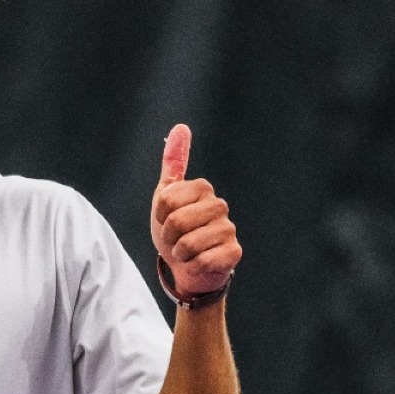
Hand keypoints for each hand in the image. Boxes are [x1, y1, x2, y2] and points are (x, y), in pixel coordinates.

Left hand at [151, 123, 239, 296]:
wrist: (186, 267)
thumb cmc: (175, 231)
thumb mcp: (166, 197)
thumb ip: (173, 164)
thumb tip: (181, 126)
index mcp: (202, 188)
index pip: (167, 200)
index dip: (160, 216)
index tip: (166, 219)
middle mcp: (219, 205)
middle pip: (177, 222)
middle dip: (169, 236)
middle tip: (176, 239)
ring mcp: (229, 229)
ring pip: (188, 244)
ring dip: (180, 253)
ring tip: (187, 252)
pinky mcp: (234, 252)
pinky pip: (202, 261)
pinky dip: (193, 266)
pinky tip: (199, 263)